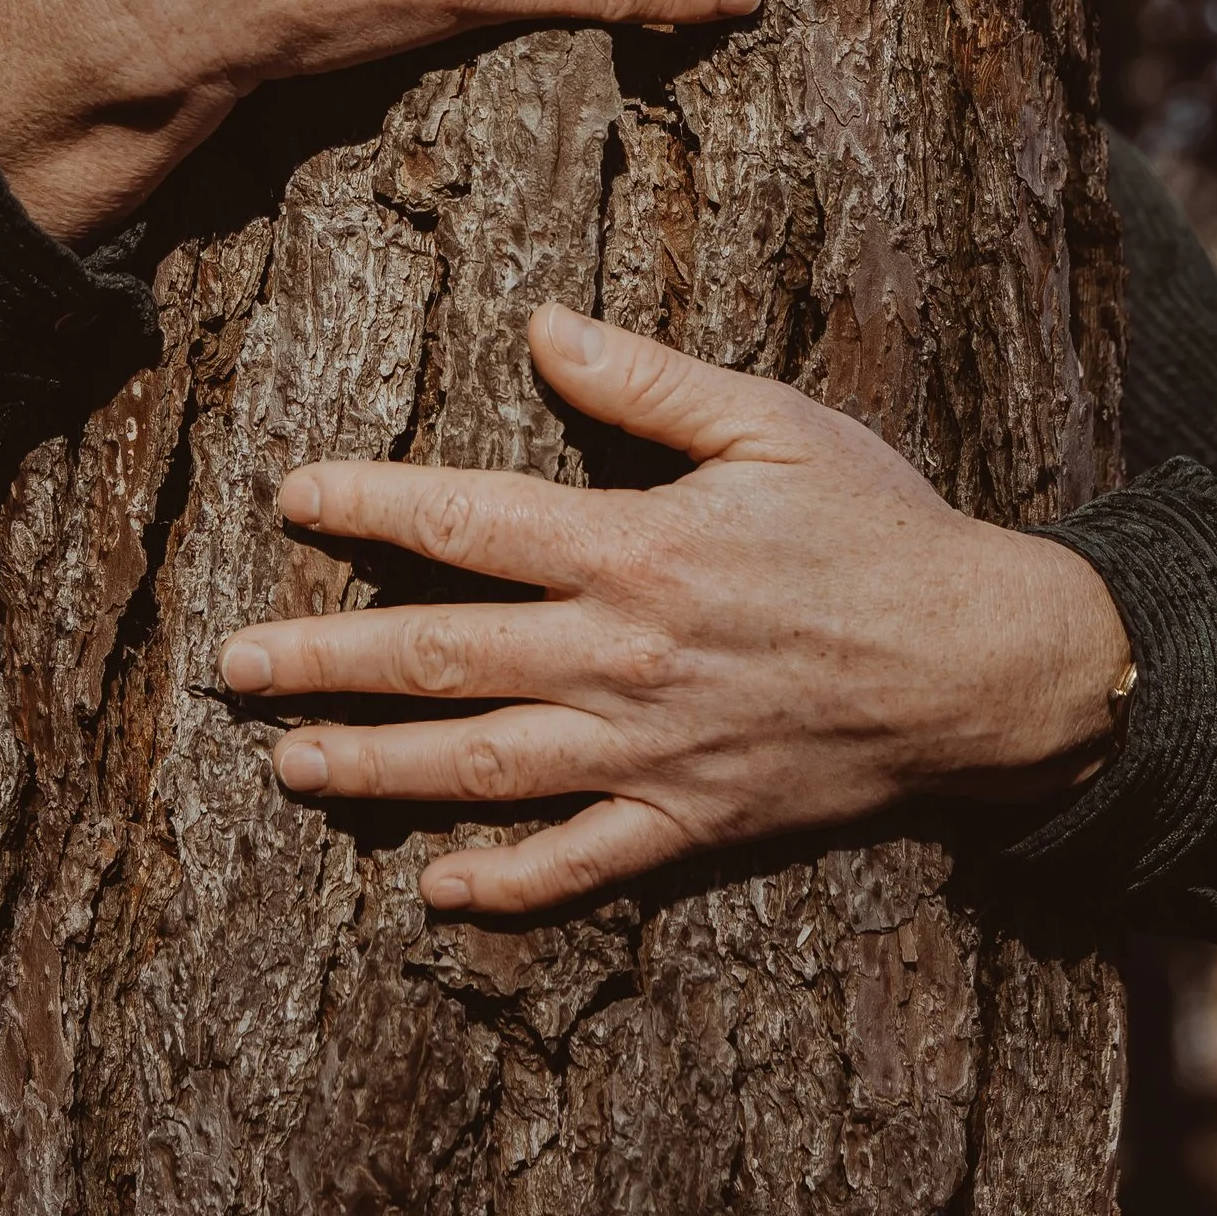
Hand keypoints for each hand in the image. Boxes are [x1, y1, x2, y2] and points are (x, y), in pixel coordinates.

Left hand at [217, 305, 1133, 914]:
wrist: (984, 666)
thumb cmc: (878, 529)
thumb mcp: (774, 425)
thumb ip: (649, 383)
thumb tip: (540, 325)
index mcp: (636, 547)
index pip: (469, 524)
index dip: (371, 506)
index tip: (291, 497)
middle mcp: (623, 656)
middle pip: (443, 658)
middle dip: (327, 660)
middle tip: (232, 667)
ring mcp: (651, 750)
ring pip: (484, 768)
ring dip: (376, 769)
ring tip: (288, 765)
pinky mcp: (691, 822)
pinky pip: (581, 865)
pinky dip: (505, 884)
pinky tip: (434, 890)